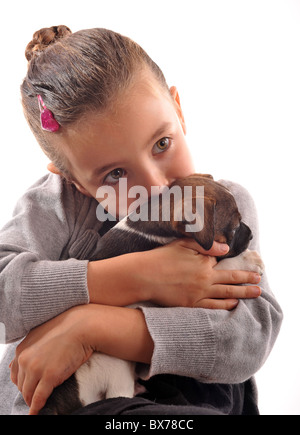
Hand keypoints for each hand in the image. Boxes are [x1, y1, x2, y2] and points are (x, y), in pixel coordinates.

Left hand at [10, 306, 92, 414]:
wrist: (83, 328)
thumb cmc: (66, 329)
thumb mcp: (41, 334)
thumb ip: (30, 347)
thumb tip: (18, 362)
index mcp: (22, 349)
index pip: (16, 374)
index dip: (23, 383)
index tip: (29, 387)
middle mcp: (25, 359)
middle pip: (21, 385)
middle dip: (28, 392)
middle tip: (35, 397)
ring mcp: (36, 368)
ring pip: (28, 393)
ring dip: (32, 401)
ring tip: (37, 406)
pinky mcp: (49, 376)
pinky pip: (39, 398)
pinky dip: (37, 407)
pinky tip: (37, 412)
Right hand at [136, 238, 260, 309]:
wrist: (145, 276)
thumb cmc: (162, 258)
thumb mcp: (184, 244)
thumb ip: (206, 246)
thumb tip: (226, 249)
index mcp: (204, 263)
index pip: (221, 262)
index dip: (228, 261)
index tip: (239, 262)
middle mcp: (205, 279)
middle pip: (232, 279)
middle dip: (247, 279)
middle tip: (259, 280)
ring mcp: (199, 294)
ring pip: (227, 294)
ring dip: (243, 293)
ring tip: (255, 293)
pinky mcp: (191, 305)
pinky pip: (213, 306)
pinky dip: (225, 306)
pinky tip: (234, 305)